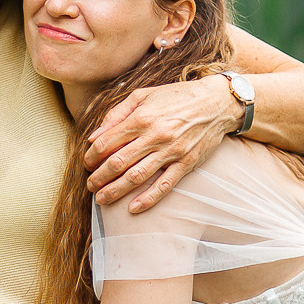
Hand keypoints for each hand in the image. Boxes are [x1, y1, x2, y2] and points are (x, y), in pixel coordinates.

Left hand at [84, 77, 241, 211]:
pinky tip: (133, 208)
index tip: (87, 163)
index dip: (92, 155)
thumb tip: (94, 135)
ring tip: (101, 199)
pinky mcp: (186, 163)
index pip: (107, 141)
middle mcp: (155, 135)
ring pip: (137, 176)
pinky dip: (148, 198)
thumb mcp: (143, 95)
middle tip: (89, 185)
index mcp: (141, 117)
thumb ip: (116, 113)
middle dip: (99, 177)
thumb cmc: (176, 97)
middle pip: (118, 162)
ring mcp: (171, 151)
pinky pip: (164, 185)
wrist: (216, 103)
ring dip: (115, 190)